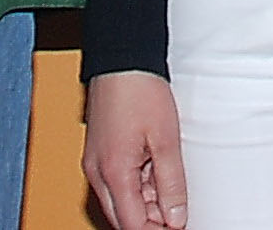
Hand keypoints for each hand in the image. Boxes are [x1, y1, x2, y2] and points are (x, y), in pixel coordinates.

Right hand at [83, 70, 188, 229]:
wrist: (121, 59)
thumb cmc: (139, 90)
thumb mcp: (166, 140)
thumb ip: (171, 185)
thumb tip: (176, 219)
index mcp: (113, 173)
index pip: (132, 226)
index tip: (178, 226)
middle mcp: (97, 172)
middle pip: (122, 220)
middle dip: (150, 220)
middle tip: (176, 208)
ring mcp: (94, 163)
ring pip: (118, 203)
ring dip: (144, 202)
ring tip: (165, 176)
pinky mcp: (98, 154)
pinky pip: (114, 184)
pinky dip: (135, 186)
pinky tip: (152, 168)